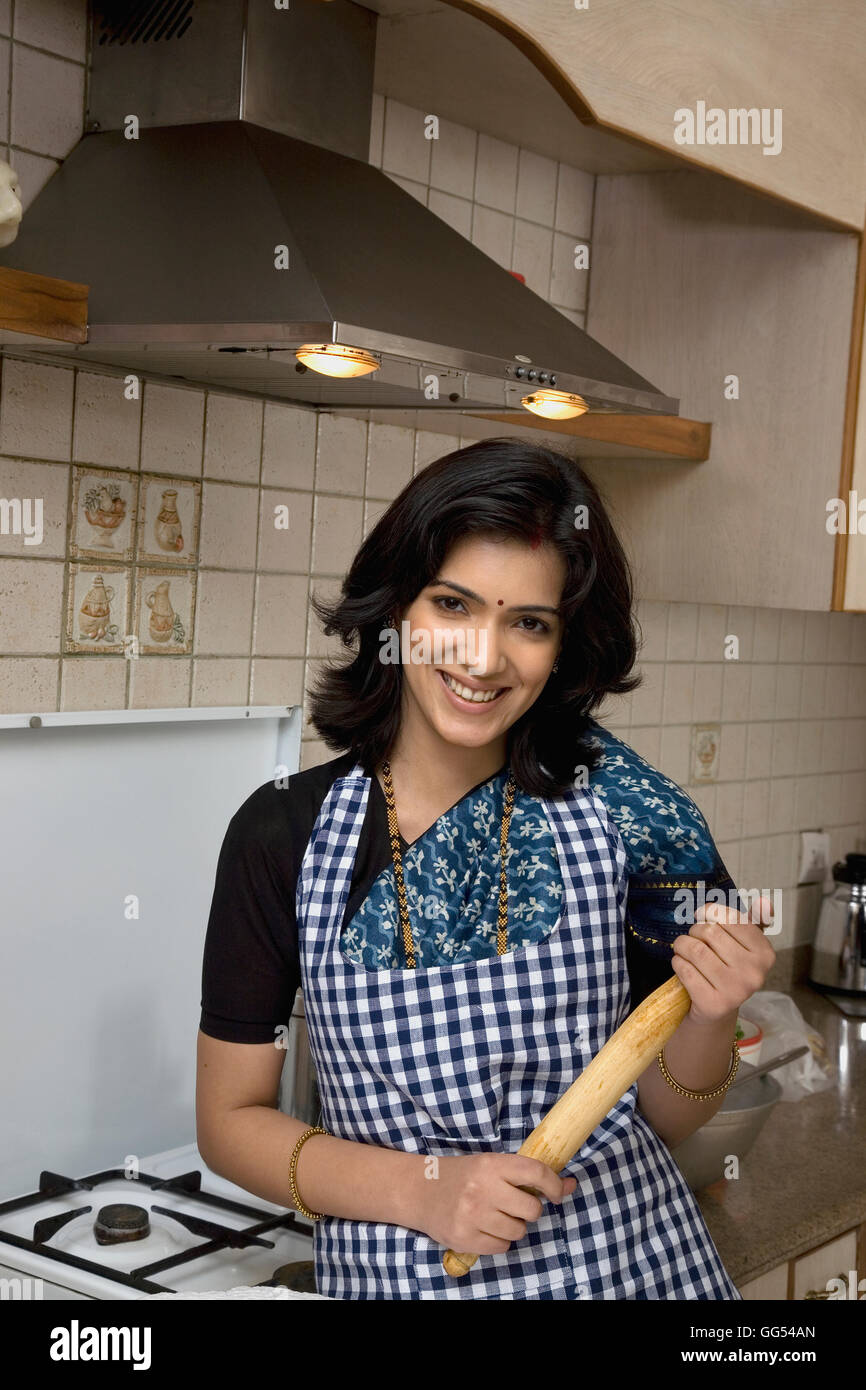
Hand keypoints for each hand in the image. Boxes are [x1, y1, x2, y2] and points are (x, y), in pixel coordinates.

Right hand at [418, 1153, 576, 1254]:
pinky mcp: (465, 1239)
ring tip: (495, 1215)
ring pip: (518, 1231)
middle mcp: (482, 1189)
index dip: (555, 1185)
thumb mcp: (491, 1165)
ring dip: (513, 1226)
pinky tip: (484, 1227)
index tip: (559, 1193)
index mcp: (491, 1164)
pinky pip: (502, 1247)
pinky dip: (499, 1240)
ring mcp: (473, 1216)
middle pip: (531, 1209)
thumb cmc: (461, 1176)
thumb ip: (527, 1175)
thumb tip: (570, 1186)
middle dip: (529, 1209)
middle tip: (514, 1204)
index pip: (536, 1173)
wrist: (419, 1190)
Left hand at [671, 895, 775, 1025]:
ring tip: (682, 948)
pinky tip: (681, 964)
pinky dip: (678, 962)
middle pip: (710, 932)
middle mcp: (755, 973)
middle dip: (694, 931)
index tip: (701, 915)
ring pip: (696, 950)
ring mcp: (736, 991)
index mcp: (765, 954)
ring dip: (682, 945)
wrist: (716, 1009)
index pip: (733, 919)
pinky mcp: (714, 1004)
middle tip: (692, 937)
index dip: (711, 912)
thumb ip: (753, 921)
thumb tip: (764, 901)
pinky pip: (686, 970)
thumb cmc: (727, 969)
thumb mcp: (744, 945)